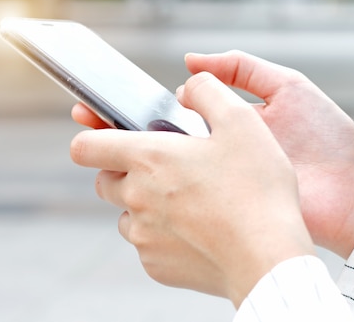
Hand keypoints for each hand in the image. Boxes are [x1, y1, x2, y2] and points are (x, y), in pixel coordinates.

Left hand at [70, 72, 313, 306]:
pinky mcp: (155, 265)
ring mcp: (143, 235)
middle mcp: (136, 197)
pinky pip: (146, 244)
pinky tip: (197, 230)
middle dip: (127, 172)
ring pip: (126, 214)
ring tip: (188, 202)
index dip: (91, 138)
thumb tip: (187, 87)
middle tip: (168, 170)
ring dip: (144, 205)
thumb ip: (207, 91)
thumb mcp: (241, 122)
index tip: (107, 139)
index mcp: (148, 158)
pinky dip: (162, 235)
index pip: (85, 147)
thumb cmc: (256, 190)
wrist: (268, 258)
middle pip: (105, 181)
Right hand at [183, 51, 353, 257]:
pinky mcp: (229, 205)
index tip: (180, 99)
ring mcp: (227, 177)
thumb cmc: (327, 136)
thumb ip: (242, 68)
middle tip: (174, 128)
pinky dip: (193, 186)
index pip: (197, 107)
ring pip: (189, 164)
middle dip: (175, 131)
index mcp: (237, 121)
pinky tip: (191, 178)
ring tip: (181, 152)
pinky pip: (201, 194)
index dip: (185, 100)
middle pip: (186, 135)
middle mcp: (228, 148)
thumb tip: (191, 60)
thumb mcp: (288, 86)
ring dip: (182, 157)